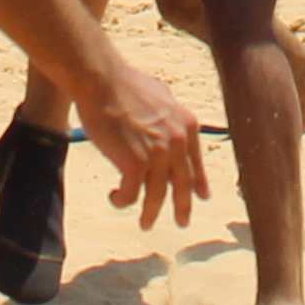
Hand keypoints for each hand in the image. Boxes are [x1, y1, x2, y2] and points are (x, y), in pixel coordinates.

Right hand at [75, 52, 208, 229]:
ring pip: (157, 195)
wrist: (102, 81)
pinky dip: (122, 200)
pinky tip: (114, 196)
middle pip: (183, 184)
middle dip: (183, 207)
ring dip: (150, 213)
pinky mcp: (136, 164)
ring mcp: (158, 154)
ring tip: (145, 223)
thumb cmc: (124, 85)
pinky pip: (131, 194)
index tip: (202, 197)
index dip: (199, 182)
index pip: (196, 162)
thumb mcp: (159, 96)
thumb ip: (169, 117)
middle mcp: (178, 141)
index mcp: (186, 124)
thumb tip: (172, 129)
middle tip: (183, 222)